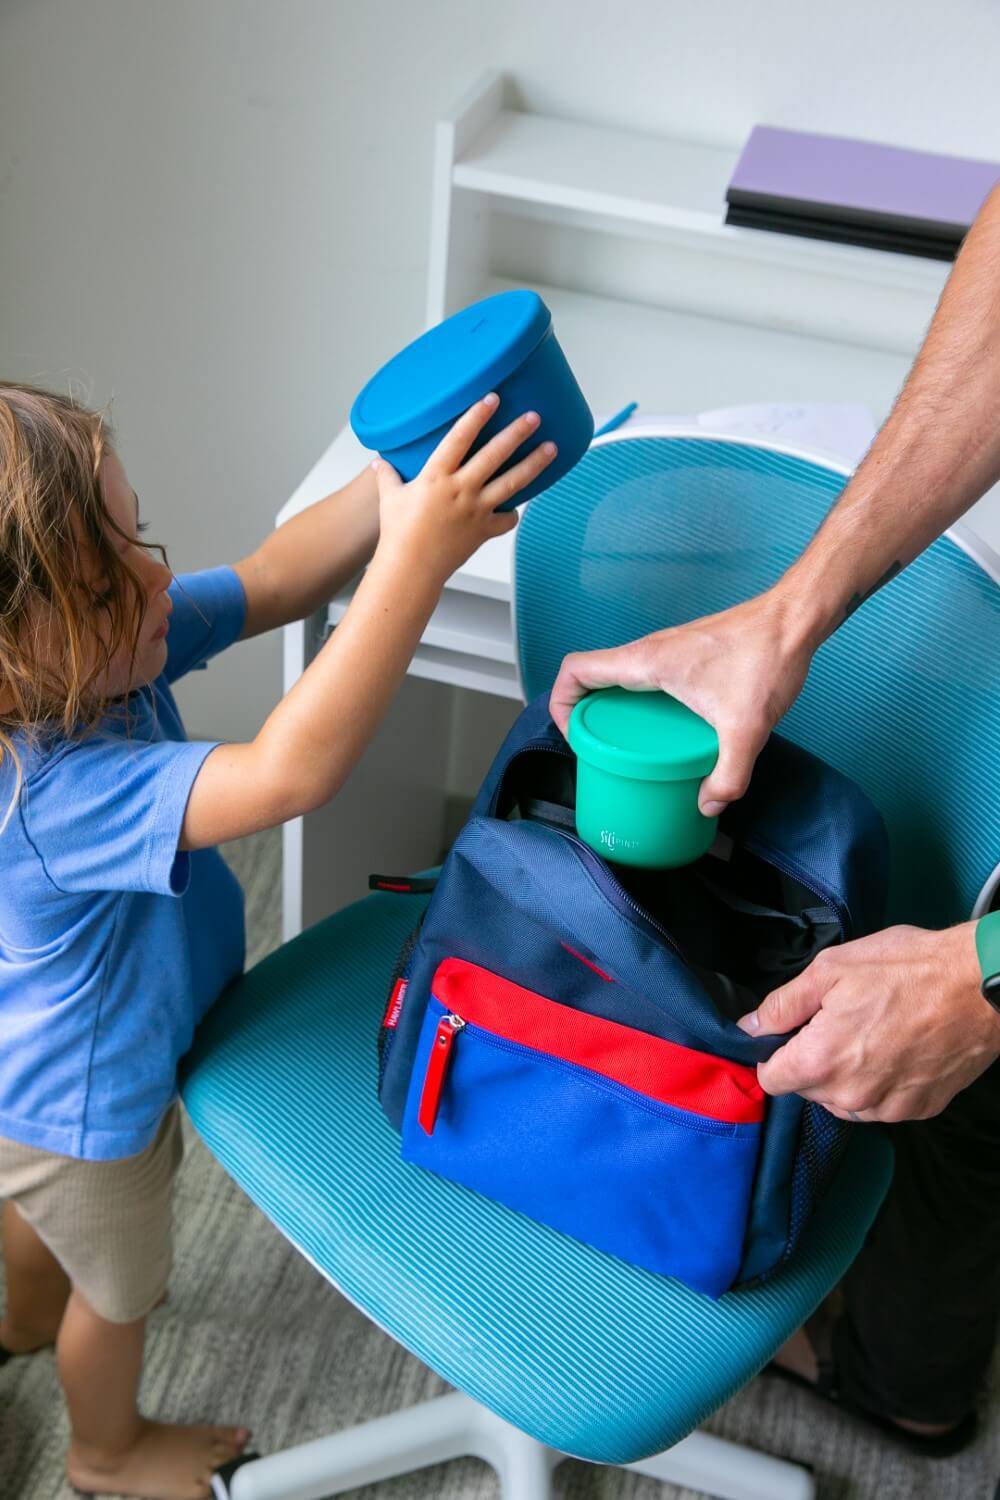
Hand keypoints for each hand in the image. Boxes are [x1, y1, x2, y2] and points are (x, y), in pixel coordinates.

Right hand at [374, 394, 555, 583]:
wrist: (412, 569)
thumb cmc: (398, 534)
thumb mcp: (390, 499)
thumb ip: (387, 477)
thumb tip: (379, 462)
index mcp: (436, 476)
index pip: (459, 438)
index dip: (477, 416)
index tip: (493, 398)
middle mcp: (461, 489)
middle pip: (495, 454)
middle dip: (517, 432)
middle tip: (535, 416)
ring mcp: (476, 510)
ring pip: (513, 482)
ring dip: (534, 463)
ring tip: (552, 448)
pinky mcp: (484, 531)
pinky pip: (507, 519)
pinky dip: (512, 513)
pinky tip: (513, 507)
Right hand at [549, 588, 817, 814]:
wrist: (794, 620)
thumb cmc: (766, 656)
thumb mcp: (747, 728)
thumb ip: (729, 774)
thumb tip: (708, 804)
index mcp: (645, 662)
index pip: (575, 670)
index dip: (559, 702)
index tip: (572, 734)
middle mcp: (649, 651)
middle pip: (592, 676)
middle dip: (585, 713)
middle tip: (598, 749)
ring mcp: (667, 649)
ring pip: (619, 676)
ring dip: (612, 707)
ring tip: (628, 745)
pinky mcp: (686, 653)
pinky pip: (645, 676)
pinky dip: (640, 701)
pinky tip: (668, 729)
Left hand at [737, 923, 999, 1121]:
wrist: (980, 987)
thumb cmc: (905, 969)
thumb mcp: (831, 969)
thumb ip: (784, 1004)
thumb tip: (749, 1026)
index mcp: (820, 1062)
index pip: (771, 1079)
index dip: (775, 1052)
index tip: (793, 1032)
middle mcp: (850, 1096)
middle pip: (807, 1089)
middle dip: (813, 1059)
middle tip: (841, 1020)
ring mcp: (888, 1108)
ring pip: (844, 1100)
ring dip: (847, 1075)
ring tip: (873, 1033)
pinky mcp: (920, 1110)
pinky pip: (882, 1104)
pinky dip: (882, 1083)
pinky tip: (898, 1050)